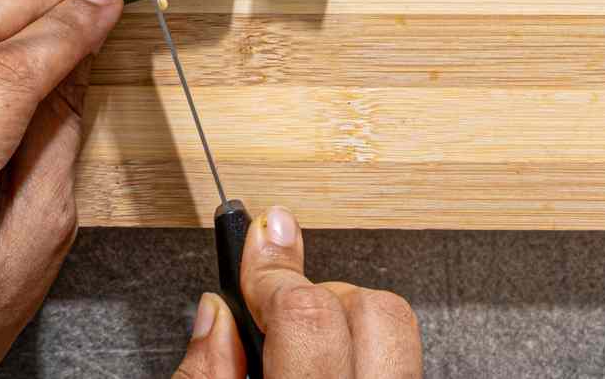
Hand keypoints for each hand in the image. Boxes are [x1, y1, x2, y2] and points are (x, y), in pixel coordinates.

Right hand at [173, 206, 421, 377]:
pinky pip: (398, 356)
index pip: (308, 315)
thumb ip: (206, 378)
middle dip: (319, 294)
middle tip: (275, 313)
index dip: (273, 272)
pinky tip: (324, 368)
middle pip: (375, 310)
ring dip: (341, 321)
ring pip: (394, 327)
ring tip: (298, 350)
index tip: (259, 239)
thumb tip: (216, 314)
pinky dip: (360, 349)